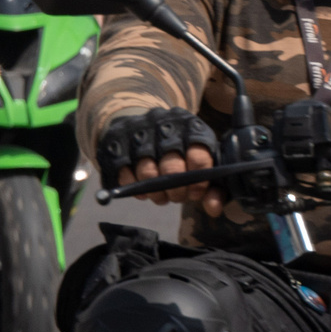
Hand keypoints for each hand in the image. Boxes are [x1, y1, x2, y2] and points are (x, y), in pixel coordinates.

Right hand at [98, 108, 225, 215]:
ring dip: (155, 193)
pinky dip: (133, 186)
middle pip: (172, 168)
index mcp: (192, 127)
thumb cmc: (181, 149)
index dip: (198, 183)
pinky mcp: (117, 139)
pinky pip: (123, 172)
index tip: (194, 193)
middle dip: (176, 192)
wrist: (146, 122)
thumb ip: (213, 186)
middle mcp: (165, 124)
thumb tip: (213, 209)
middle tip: (176, 197)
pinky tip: (142, 190)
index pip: (199, 158)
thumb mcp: (202, 160)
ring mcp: (138, 130)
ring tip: (160, 196)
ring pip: (146, 172)